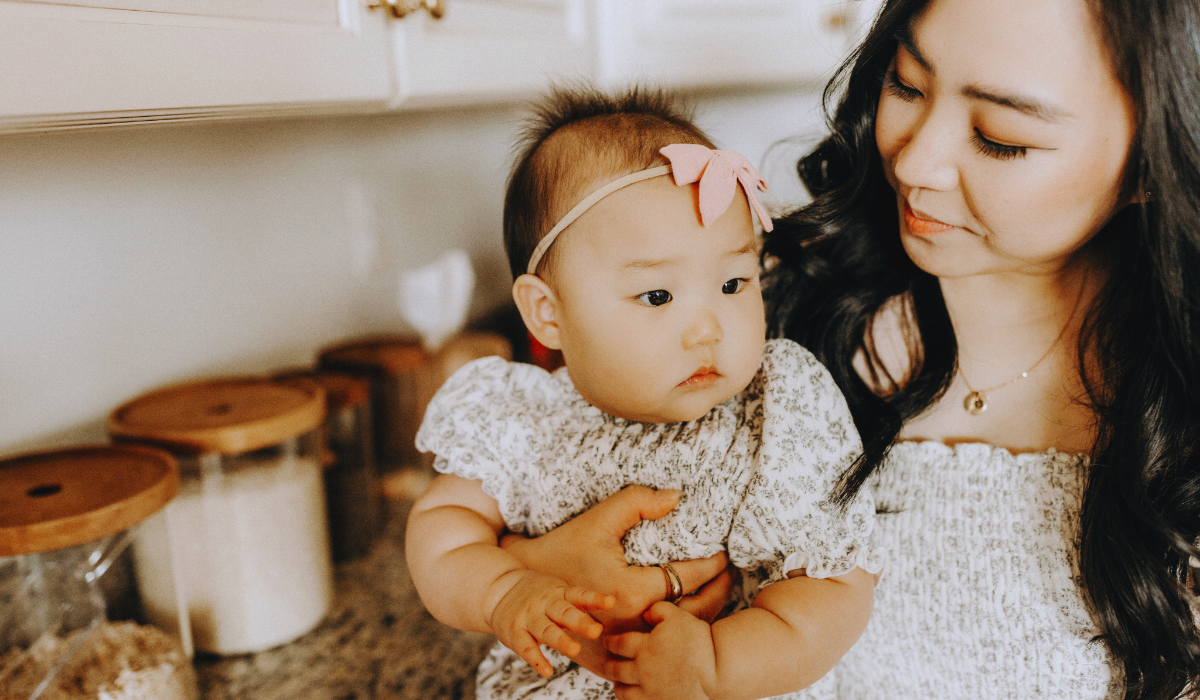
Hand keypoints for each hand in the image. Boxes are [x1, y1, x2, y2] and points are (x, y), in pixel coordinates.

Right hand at [488, 570, 614, 677]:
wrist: (498, 589)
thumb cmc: (538, 595)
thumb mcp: (558, 593)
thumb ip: (579, 606)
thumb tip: (610, 616)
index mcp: (559, 594)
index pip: (579, 595)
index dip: (595, 599)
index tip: (611, 602)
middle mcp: (544, 604)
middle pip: (564, 612)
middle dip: (580, 622)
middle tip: (596, 630)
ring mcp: (528, 617)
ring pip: (546, 630)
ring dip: (560, 640)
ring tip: (574, 650)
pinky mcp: (514, 632)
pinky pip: (526, 647)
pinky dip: (536, 659)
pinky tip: (547, 670)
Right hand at [500, 485, 730, 626]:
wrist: (525, 589)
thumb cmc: (563, 549)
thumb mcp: (599, 519)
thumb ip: (637, 501)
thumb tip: (677, 497)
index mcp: (632, 590)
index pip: (688, 577)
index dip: (712, 564)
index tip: (723, 553)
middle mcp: (633, 622)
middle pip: (694, 613)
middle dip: (718, 591)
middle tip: (728, 574)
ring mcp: (626, 643)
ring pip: (681, 634)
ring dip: (703, 613)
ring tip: (714, 592)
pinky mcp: (618, 656)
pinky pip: (660, 648)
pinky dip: (679, 633)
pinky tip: (687, 615)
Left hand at [601, 602, 716, 699]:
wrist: (719, 669)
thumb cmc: (700, 640)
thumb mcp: (679, 616)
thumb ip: (657, 610)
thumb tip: (645, 614)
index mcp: (645, 647)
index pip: (618, 644)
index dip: (611, 642)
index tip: (608, 641)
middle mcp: (643, 671)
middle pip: (615, 669)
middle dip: (609, 665)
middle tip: (608, 662)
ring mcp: (651, 692)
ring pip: (623, 692)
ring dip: (619, 685)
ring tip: (620, 682)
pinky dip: (632, 699)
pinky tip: (636, 695)